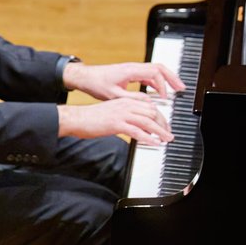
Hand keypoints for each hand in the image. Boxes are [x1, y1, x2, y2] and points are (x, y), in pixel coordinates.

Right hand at [57, 96, 173, 144]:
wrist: (77, 118)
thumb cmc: (91, 117)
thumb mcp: (112, 112)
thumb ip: (125, 116)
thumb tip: (137, 126)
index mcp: (125, 101)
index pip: (149, 106)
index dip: (160, 117)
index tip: (164, 126)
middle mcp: (125, 105)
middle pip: (152, 112)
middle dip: (163, 124)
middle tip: (168, 134)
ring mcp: (121, 114)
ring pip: (148, 121)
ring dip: (160, 131)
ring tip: (166, 139)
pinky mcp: (116, 124)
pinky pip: (137, 131)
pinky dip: (148, 138)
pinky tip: (154, 143)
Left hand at [62, 61, 184, 100]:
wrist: (85, 77)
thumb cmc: (96, 85)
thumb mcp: (114, 95)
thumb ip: (132, 99)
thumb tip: (149, 102)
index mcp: (130, 71)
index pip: (154, 73)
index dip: (162, 85)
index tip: (164, 97)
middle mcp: (133, 67)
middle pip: (159, 68)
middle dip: (172, 77)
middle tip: (182, 88)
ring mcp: (132, 69)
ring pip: (155, 70)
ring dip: (166, 79)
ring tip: (176, 89)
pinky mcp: (130, 73)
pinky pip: (148, 75)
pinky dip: (157, 81)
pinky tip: (160, 91)